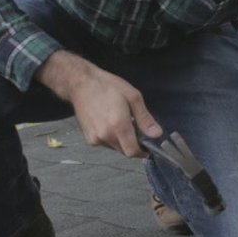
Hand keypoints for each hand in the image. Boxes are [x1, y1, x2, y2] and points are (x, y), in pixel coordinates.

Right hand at [35, 50, 161, 157]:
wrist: (81, 84)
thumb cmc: (107, 86)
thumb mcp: (133, 97)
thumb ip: (145, 119)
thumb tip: (156, 134)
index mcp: (118, 125)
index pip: (132, 152)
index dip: (142, 152)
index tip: (148, 147)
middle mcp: (105, 135)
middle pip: (125, 151)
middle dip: (133, 144)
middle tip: (134, 127)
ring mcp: (95, 138)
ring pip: (116, 148)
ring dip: (122, 140)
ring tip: (120, 121)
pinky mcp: (89, 138)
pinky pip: (106, 144)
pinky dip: (112, 138)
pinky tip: (109, 123)